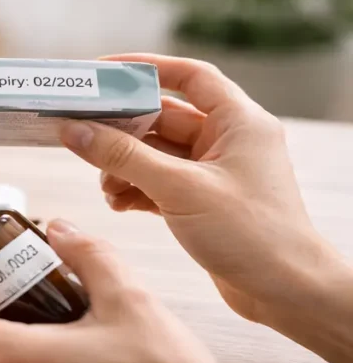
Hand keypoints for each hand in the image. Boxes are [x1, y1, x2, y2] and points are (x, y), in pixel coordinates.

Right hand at [58, 55, 349, 318]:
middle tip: (82, 132)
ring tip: (105, 185)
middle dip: (122, 130)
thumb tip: (76, 131)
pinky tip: (117, 201)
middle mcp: (228, 141)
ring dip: (124, 165)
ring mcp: (215, 172)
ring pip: (155, 153)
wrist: (286, 293)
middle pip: (162, 118)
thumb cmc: (254, 236)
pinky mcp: (203, 201)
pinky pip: (158, 181)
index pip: (189, 76)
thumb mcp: (179, 189)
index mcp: (239, 122)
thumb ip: (123, 157)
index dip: (145, 69)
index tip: (103, 71)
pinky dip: (135, 188)